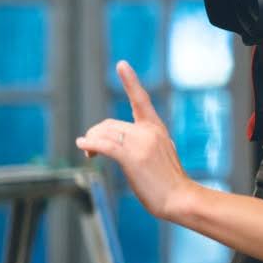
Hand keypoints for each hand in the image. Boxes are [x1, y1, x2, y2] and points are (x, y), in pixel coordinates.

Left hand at [76, 61, 191, 220]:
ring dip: (91, 141)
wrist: (180, 197)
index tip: (122, 64)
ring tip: (88, 153)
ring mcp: (142, 143)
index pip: (141, 99)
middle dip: (95, 133)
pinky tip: (82, 145)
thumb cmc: (169, 181)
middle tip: (89, 148)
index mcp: (157, 128)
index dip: (130, 81)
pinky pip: (105, 145)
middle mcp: (149, 131)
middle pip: (111, 123)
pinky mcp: (133, 157)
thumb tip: (114, 144)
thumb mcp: (160, 154)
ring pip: (105, 133)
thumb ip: (143, 143)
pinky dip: (90, 144)